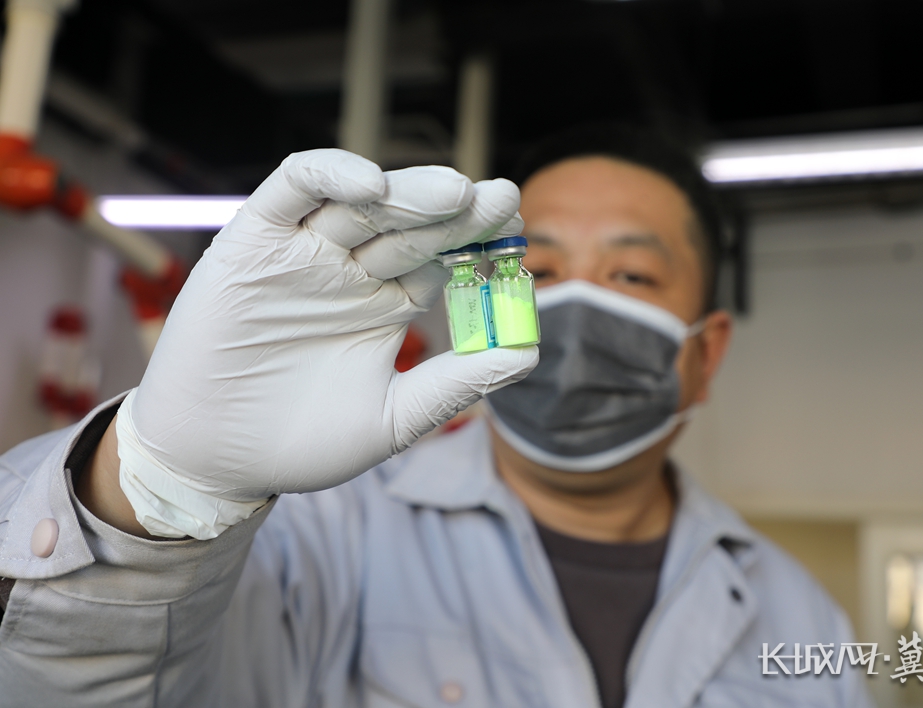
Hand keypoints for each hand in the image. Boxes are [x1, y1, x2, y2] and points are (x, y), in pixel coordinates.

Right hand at [116, 150, 536, 537]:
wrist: (217, 461)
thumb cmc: (303, 443)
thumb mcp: (394, 417)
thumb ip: (456, 383)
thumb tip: (531, 351)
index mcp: (386, 303)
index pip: (441, 257)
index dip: (478, 243)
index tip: (518, 235)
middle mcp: (350, 270)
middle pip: (410, 223)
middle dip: (456, 210)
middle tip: (502, 200)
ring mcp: (304, 253)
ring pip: (361, 202)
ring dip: (407, 191)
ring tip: (454, 194)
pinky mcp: (254, 241)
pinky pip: (290, 190)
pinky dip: (328, 175)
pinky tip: (370, 185)